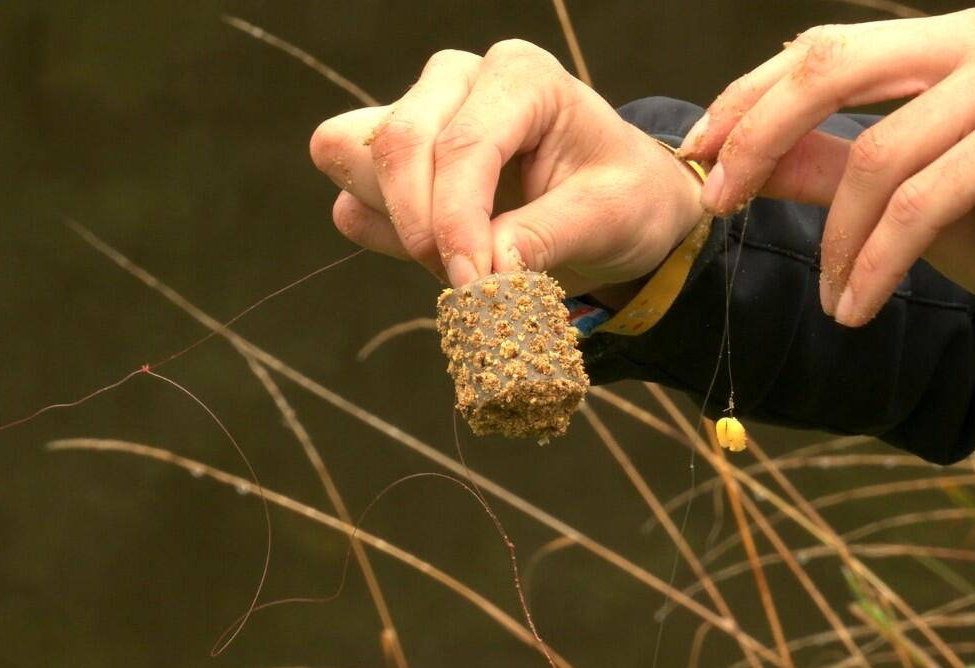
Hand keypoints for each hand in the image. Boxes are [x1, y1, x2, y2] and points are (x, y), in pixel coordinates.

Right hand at [309, 41, 704, 296]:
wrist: (620, 202)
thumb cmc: (624, 196)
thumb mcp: (609, 217)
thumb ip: (545, 237)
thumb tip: (486, 272)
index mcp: (521, 76)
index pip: (463, 144)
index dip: (458, 221)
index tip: (473, 283)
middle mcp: (460, 79)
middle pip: (396, 142)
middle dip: (419, 222)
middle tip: (465, 281)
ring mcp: (420, 113)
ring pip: (351, 155)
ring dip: (395, 222)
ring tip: (459, 260)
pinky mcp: (396, 158)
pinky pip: (354, 197)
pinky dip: (385, 235)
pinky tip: (442, 253)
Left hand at [678, 0, 974, 364]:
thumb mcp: (909, 196)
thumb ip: (831, 166)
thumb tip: (742, 159)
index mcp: (954, 37)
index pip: (825, 50)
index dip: (750, 98)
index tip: (699, 151)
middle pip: (830, 69)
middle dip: (757, 137)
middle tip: (719, 201)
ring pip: (874, 156)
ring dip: (835, 242)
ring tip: (833, 298)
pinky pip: (915, 205)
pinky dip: (872, 264)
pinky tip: (854, 307)